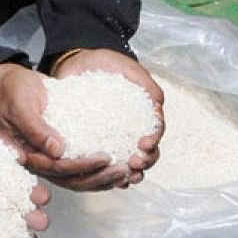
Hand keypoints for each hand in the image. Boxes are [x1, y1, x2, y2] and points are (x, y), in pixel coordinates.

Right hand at [0, 63, 117, 189]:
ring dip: (103, 177)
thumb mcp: (20, 105)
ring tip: (127, 170)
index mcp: (26, 153)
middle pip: (71, 179)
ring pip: (79, 177)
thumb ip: (35, 128)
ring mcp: (51, 156)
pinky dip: (100, 168)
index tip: (104, 158)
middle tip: (123, 169)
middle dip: (99, 177)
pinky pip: (82, 164)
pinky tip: (119, 163)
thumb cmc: (12, 91)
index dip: (81, 166)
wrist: (10, 82)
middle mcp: (40, 159)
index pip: (57, 168)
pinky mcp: (61, 149)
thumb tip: (57, 150)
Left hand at [53, 48, 164, 185]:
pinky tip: (105, 177)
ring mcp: (114, 136)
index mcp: (144, 114)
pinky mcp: (94, 138)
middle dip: (144, 161)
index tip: (144, 144)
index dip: (153, 141)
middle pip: (147, 153)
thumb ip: (146, 85)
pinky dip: (107, 171)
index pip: (155, 132)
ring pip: (128, 161)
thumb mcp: (129, 70)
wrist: (80, 60)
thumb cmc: (108, 64)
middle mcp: (132, 128)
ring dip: (129, 172)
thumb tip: (158, 104)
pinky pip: (103, 159)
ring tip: (124, 176)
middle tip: (134, 163)